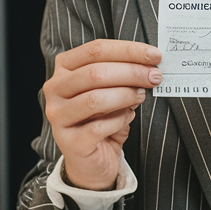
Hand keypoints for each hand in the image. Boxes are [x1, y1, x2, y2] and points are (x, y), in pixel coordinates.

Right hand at [43, 39, 161, 190]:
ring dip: (126, 95)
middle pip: (96, 72)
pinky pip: (99, 127)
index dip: (128, 50)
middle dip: (132, 72)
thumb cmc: (102, 117)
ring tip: (141, 96)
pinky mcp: (69, 142)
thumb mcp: (113, 89)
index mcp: (65, 68)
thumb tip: (150, 67)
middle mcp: (55, 89)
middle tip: (155, 76)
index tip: (155, 55)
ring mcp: (59, 116)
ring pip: (96, 99)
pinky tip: (128, 117)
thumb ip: (125, 74)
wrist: (92, 159)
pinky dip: (120, 120)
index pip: (96, 50)